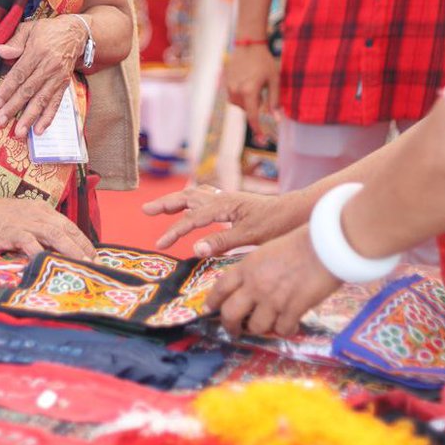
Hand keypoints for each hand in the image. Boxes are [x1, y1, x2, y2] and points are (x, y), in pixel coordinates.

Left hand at [0, 17, 84, 135]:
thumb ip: (15, 41)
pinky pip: (56, 103)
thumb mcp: (30, 28)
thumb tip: (1, 52)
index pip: (20, 73)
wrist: (77, 33)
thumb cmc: (49, 30)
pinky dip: (48, 117)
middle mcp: (49, 66)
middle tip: (0, 121)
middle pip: (29, 90)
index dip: (7, 88)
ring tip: (19, 132)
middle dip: (14, 107)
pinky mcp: (64, 85)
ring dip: (30, 117)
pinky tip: (39, 129)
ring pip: (42, 100)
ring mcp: (58, 77)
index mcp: (37, 51)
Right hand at [0, 195, 96, 260]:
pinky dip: (40, 253)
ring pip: (54, 235)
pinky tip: (48, 263)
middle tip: (94, 263)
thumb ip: (41, 231)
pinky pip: (29, 243)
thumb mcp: (27, 219)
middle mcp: (39, 215)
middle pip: (66, 230)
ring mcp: (27, 223)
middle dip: (82, 247)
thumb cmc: (1, 217)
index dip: (83, 240)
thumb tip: (58, 248)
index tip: (94, 255)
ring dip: (70, 250)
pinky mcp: (12, 232)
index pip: (69, 225)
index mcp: (44, 211)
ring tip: (81, 264)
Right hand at [142, 185, 301, 256]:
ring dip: (178, 200)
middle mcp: (224, 197)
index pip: (192, 218)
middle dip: (167, 204)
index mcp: (225, 204)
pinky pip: (208, 199)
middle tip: (146, 209)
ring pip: (197, 195)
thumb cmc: (277, 224)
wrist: (298, 213)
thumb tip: (194, 249)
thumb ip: (221, 242)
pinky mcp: (235, 205)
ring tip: (162, 207)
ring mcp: (229, 199)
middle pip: (189, 197)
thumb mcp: (250, 236)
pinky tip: (192, 208)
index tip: (159, 245)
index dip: (174, 231)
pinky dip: (194, 201)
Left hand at [207, 226, 339, 336]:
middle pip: (230, 314)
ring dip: (262, 328)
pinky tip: (290, 324)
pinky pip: (282, 329)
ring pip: (256, 327)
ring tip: (269, 324)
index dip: (212, 301)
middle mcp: (255, 285)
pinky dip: (285, 329)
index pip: (221, 287)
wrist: (325, 245)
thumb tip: (251, 286)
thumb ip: (256, 268)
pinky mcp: (292, 310)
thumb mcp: (268, 250)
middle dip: (230, 326)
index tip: (209, 309)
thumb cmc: (300, 242)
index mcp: (248, 266)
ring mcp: (273, 299)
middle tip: (235, 331)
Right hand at [225, 45, 280, 124]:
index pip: (252, 116)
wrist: (248, 44)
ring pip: (239, 104)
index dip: (257, 129)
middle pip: (246, 110)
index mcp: (249, 91)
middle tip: (263, 92)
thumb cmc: (264, 61)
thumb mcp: (274, 80)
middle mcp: (236, 91)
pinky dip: (241, 95)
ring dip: (247, 101)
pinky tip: (247, 82)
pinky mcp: (226, 83)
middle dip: (255, 107)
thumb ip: (275, 100)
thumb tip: (277, 119)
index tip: (262, 138)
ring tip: (255, 85)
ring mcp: (229, 87)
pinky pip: (234, 96)